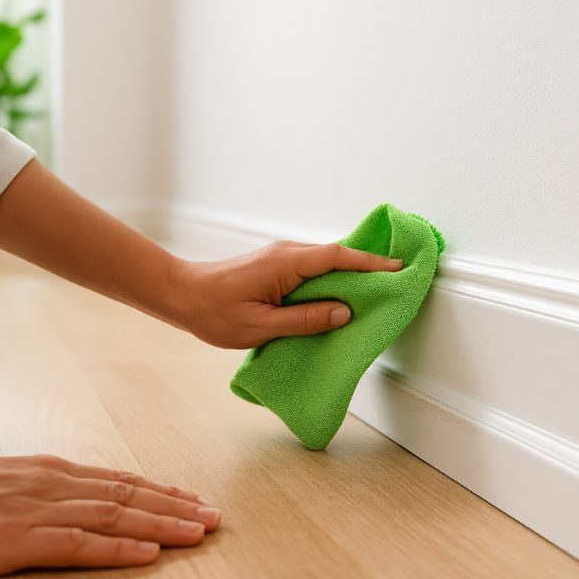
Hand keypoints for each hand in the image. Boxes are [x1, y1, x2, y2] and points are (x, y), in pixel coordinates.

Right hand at [0, 437, 219, 576]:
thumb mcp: (0, 484)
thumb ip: (39, 491)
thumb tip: (70, 500)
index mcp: (49, 472)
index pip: (118, 481)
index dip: (160, 492)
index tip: (192, 499)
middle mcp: (53, 485)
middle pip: (128, 495)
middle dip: (176, 506)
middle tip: (214, 515)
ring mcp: (37, 511)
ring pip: (116, 516)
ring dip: (162, 525)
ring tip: (199, 531)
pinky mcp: (16, 540)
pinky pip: (78, 545)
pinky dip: (118, 549)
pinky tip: (147, 553)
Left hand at [172, 241, 402, 348]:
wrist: (182, 295)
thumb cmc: (215, 312)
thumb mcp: (262, 325)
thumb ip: (305, 320)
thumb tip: (344, 313)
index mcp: (285, 263)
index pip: (337, 257)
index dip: (370, 263)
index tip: (397, 269)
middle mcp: (286, 253)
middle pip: (337, 257)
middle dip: (368, 268)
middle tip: (396, 282)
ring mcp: (281, 257)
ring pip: (325, 263)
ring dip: (350, 275)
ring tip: (375, 293)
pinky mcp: (277, 266)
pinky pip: (313, 269)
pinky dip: (332, 280)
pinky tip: (340, 298)